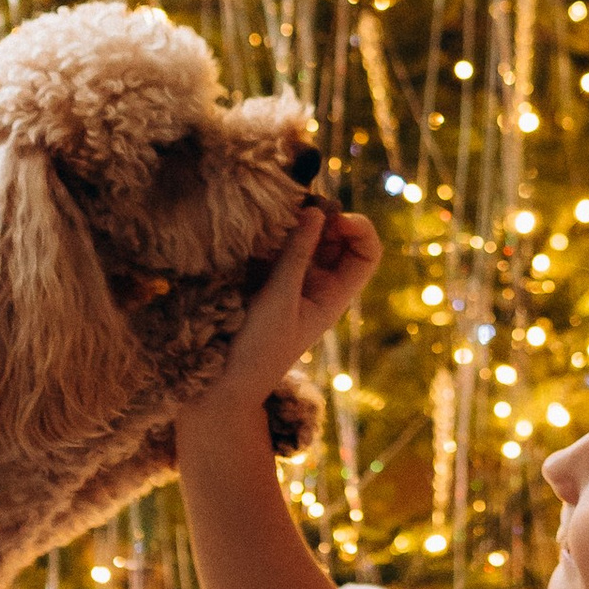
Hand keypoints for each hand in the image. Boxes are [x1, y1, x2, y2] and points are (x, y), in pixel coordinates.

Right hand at [179, 203, 380, 427]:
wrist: (222, 386)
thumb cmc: (256, 349)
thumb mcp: (278, 299)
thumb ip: (296, 254)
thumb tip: (316, 211)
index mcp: (334, 296)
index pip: (366, 253)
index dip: (358, 228)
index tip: (332, 216)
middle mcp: (317, 285)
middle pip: (337, 238)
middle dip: (323, 215)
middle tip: (298, 202)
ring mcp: (290, 281)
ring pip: (305, 238)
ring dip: (295, 220)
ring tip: (276, 209)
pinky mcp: (263, 278)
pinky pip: (276, 246)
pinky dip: (272, 232)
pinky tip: (257, 225)